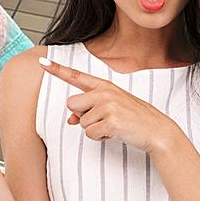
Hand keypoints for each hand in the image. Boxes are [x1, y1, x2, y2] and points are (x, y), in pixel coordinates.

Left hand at [39, 57, 181, 153]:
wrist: (158, 131)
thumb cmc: (132, 118)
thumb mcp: (110, 109)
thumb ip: (88, 109)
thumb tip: (70, 120)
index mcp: (104, 85)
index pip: (75, 76)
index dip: (57, 69)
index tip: (41, 62)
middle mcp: (105, 92)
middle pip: (71, 105)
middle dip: (83, 116)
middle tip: (104, 119)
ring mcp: (109, 106)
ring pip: (81, 122)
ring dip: (94, 129)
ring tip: (113, 126)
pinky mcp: (112, 121)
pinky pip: (90, 134)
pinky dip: (100, 138)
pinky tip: (115, 133)